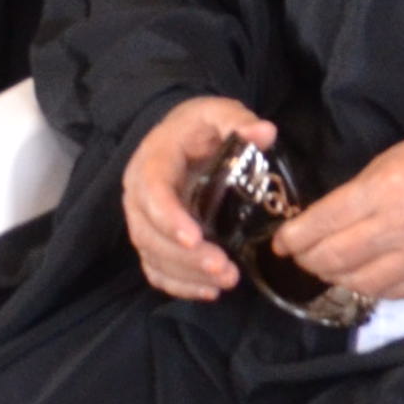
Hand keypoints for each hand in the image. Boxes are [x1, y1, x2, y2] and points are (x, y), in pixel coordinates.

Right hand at [124, 93, 273, 302]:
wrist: (181, 135)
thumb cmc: (200, 126)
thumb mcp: (218, 112)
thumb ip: (238, 121)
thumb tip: (265, 133)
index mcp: (152, 162)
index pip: (153, 193)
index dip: (170, 219)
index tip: (196, 239)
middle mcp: (139, 195)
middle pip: (149, 234)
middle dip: (185, 257)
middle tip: (223, 268)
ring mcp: (143, 220)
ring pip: (152, 256)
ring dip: (187, 275)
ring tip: (226, 281)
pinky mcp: (153, 238)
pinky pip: (156, 268)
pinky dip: (179, 285)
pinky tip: (209, 292)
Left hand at [275, 119, 403, 307]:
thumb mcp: (398, 156)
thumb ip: (359, 190)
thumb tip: (322, 220)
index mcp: (388, 188)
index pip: (324, 223)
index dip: (294, 238)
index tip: (282, 242)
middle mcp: (401, 226)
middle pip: (334, 258)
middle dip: (307, 259)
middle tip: (300, 255)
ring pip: (356, 282)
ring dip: (334, 276)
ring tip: (329, 265)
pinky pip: (387, 293)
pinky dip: (366, 286)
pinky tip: (363, 273)